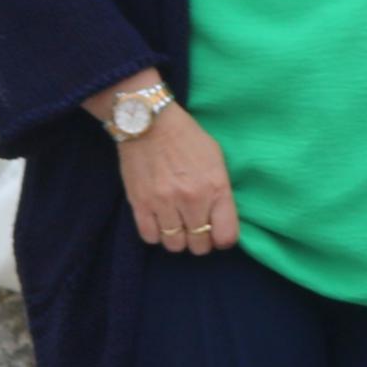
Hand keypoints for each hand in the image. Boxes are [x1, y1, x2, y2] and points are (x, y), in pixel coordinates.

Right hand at [107, 98, 237, 254]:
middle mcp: (192, 199)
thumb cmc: (186, 137)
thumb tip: (220, 218)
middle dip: (200, 241)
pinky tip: (159, 221)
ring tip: (176, 225)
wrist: (148, 121)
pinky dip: (155, 234)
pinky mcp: (140, 203)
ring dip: (177, 239)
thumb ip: (221, 190)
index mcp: (216, 187)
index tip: (217, 234)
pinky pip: (150, 237)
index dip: (223, 240)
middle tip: (195, 228)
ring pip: (175, 245)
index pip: (227, 236)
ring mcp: (164, 203)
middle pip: (200, 245)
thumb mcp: (216, 159)